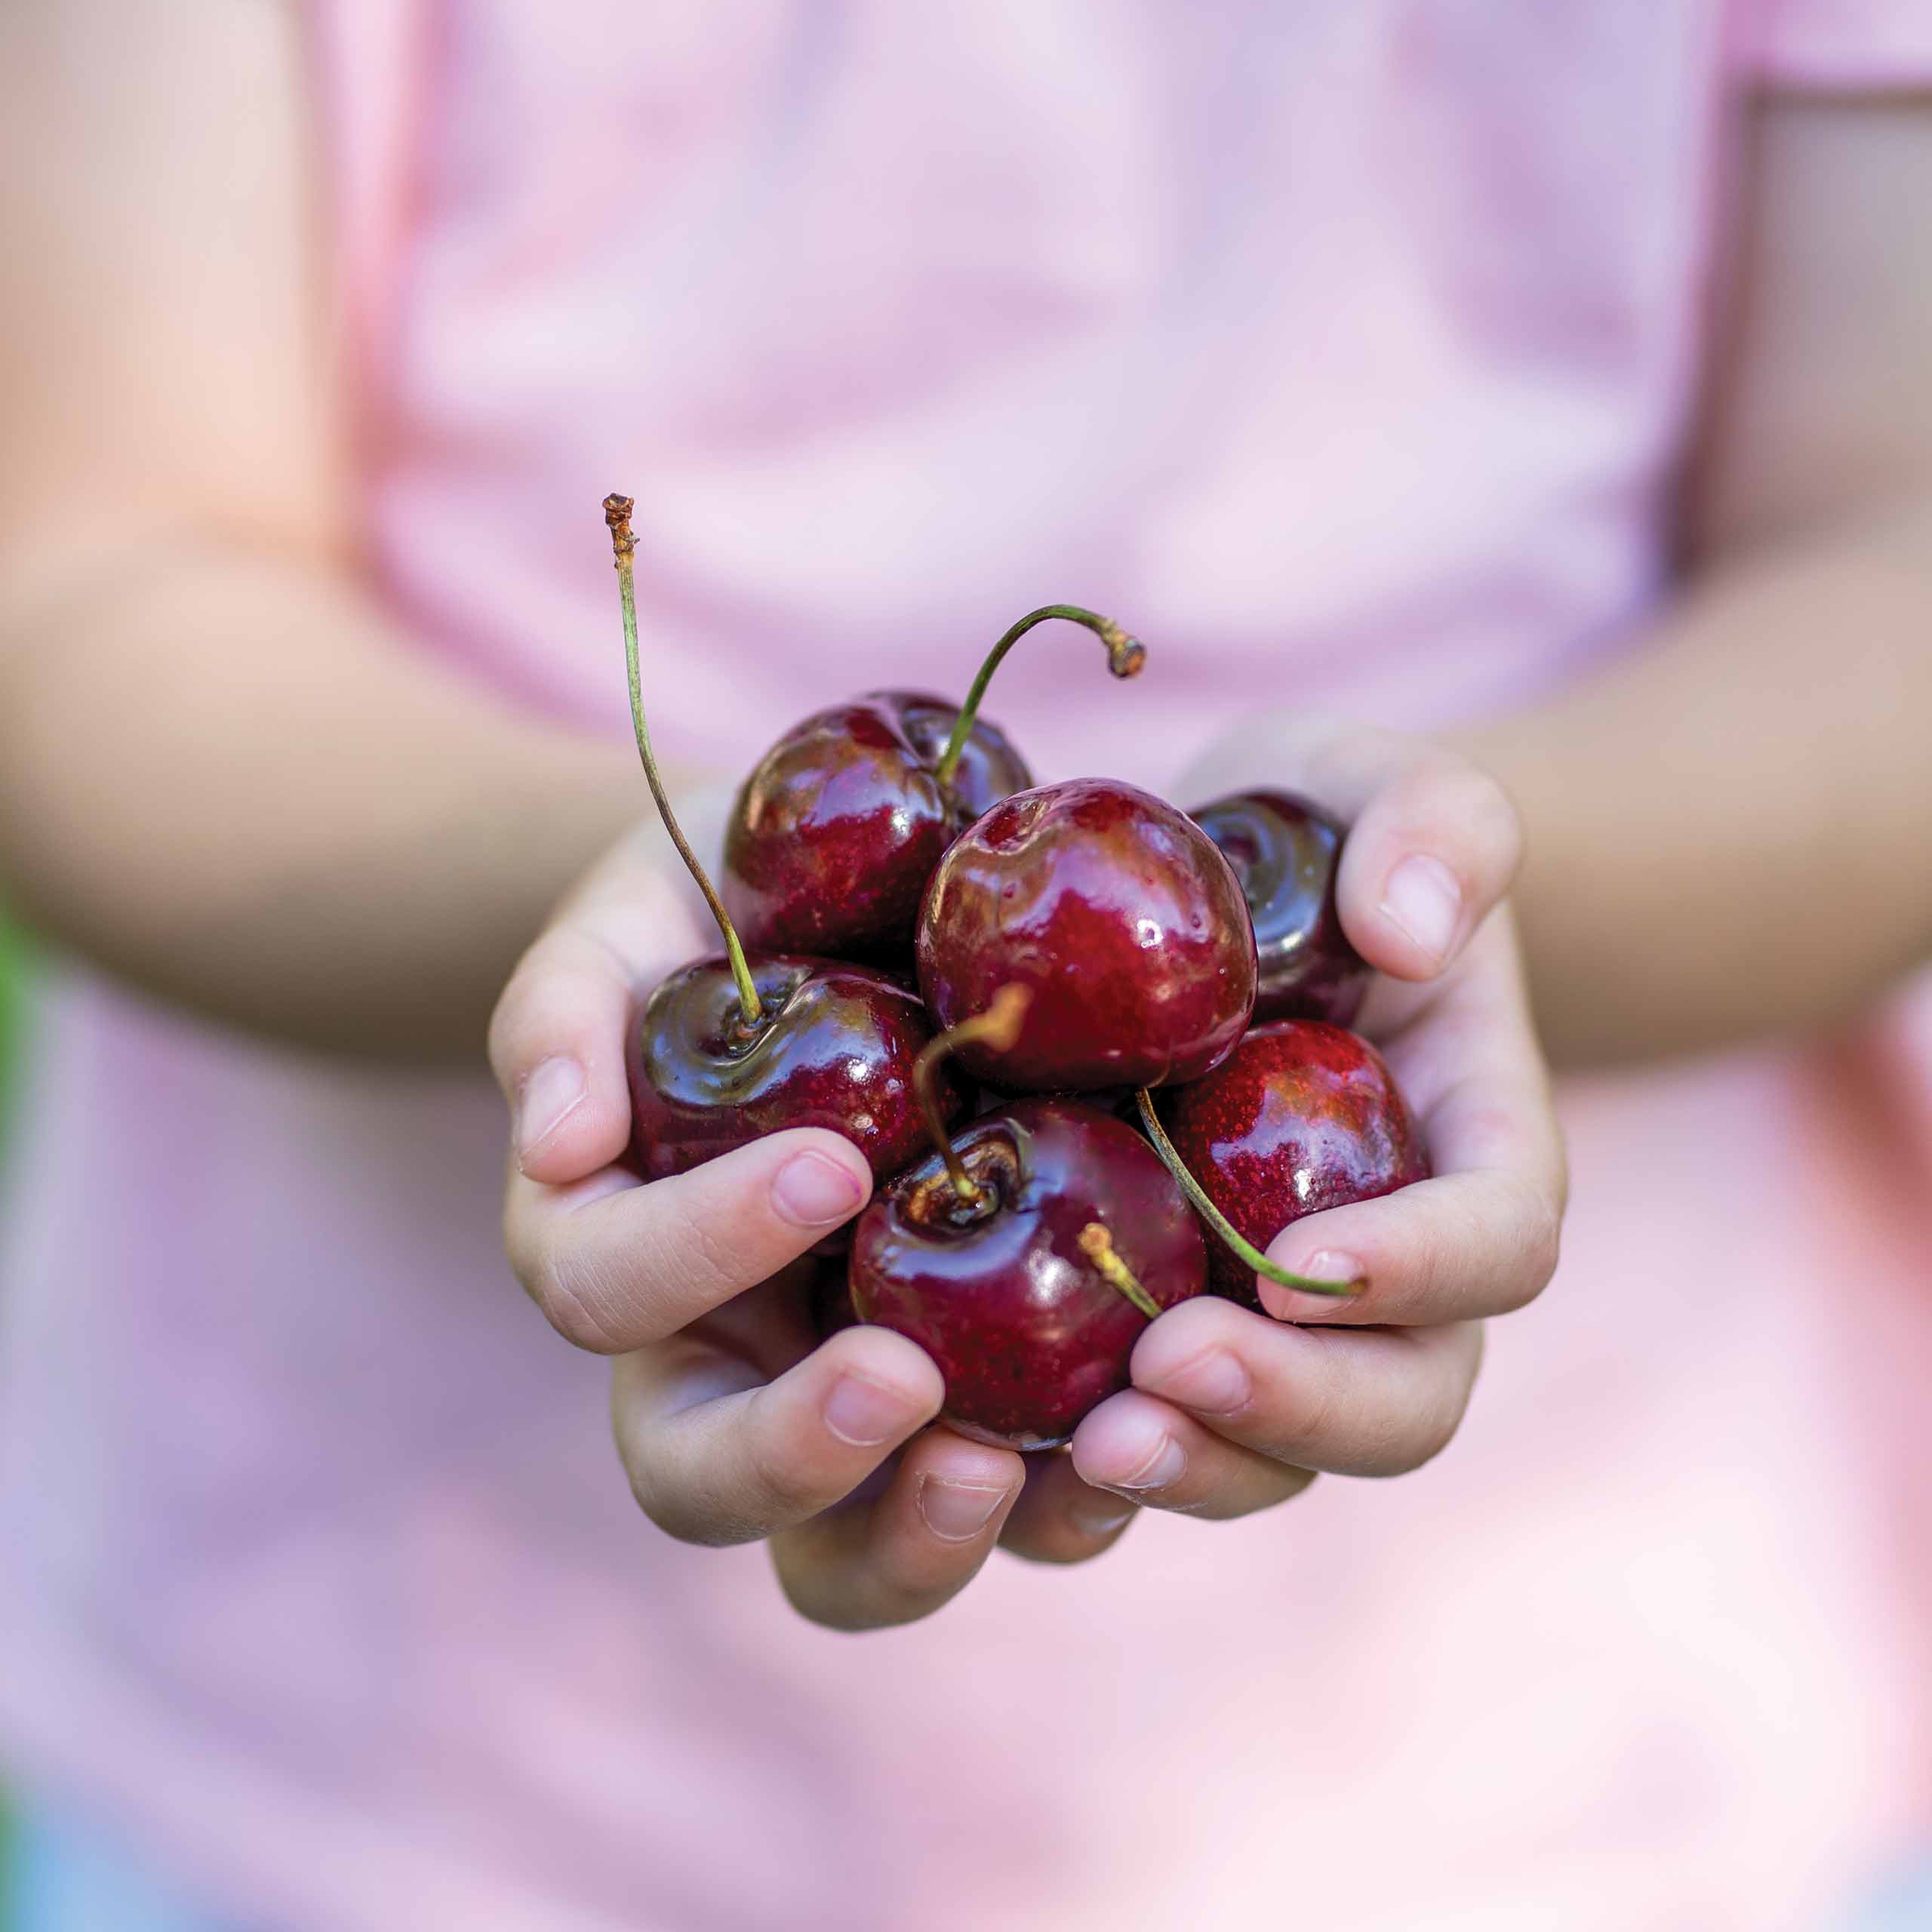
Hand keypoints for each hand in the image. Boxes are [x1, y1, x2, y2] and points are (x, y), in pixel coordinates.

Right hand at [489, 816, 1041, 1630]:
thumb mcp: (643, 914)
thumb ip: (570, 1007)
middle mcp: (731, 1352)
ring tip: (1019, 1460)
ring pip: (852, 1559)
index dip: (695, 1250)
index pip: (607, 1291)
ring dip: (924, 1537)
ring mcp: (863, 1391)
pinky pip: (1021, 1507)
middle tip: (902, 1379)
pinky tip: (1134, 1441)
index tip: (830, 1162)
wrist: (893, 892)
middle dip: (791, 1456)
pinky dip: (1071, 1507)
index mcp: (630, 1244)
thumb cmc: (744, 904)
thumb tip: (558, 1142)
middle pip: (702, 1484)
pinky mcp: (996, 1398)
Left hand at [1064, 722, 1565, 1520]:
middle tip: (1168, 1371)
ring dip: (1193, 1466)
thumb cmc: (1305, 831)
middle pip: (1400, 1399)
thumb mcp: (1368, 780)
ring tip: (1081, 1447)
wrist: (1208, 897)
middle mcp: (1389, 1268)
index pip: (1497, 1240)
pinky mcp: (1156, 1326)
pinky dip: (1079, 1474)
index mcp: (1468, 1146)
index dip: (1422, 1269)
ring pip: (1273, 1452)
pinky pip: (1146, 1429)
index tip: (1298, 1255)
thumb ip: (1433, 825)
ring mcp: (1270, 1315)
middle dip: (1295, 1408)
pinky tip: (985, 1449)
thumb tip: (1412, 934)